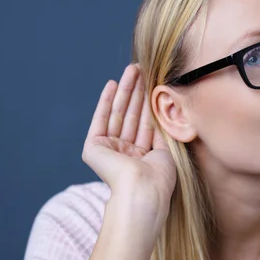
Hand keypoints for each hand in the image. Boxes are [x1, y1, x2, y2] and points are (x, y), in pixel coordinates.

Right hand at [82, 64, 176, 213]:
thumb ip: (160, 130)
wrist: (142, 191)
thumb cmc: (159, 178)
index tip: (152, 82)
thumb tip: (162, 108)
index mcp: (140, 158)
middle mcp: (123, 154)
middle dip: (136, 92)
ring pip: (118, 114)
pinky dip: (106, 102)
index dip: (147, 102)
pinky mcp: (93, 149)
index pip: (144, 124)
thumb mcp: (165, 150)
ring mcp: (108, 151)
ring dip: (124, 91)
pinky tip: (112, 84)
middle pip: (131, 116)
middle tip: (140, 69)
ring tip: (131, 70)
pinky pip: (101, 120)